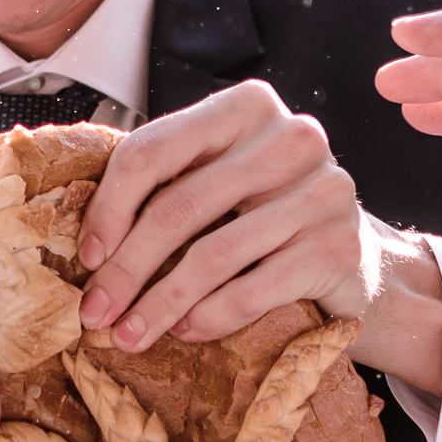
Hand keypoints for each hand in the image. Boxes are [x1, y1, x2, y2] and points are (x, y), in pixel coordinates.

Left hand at [75, 81, 397, 349]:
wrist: (354, 258)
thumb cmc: (262, 214)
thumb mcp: (212, 180)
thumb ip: (161, 185)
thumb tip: (87, 247)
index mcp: (245, 106)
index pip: (152, 152)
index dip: (109, 210)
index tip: (87, 258)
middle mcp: (291, 138)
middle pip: (178, 207)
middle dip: (126, 270)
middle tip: (95, 312)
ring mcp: (324, 190)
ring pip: (212, 255)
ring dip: (159, 305)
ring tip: (128, 335)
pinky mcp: (339, 246)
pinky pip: (252, 290)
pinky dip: (208, 317)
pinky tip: (184, 332)